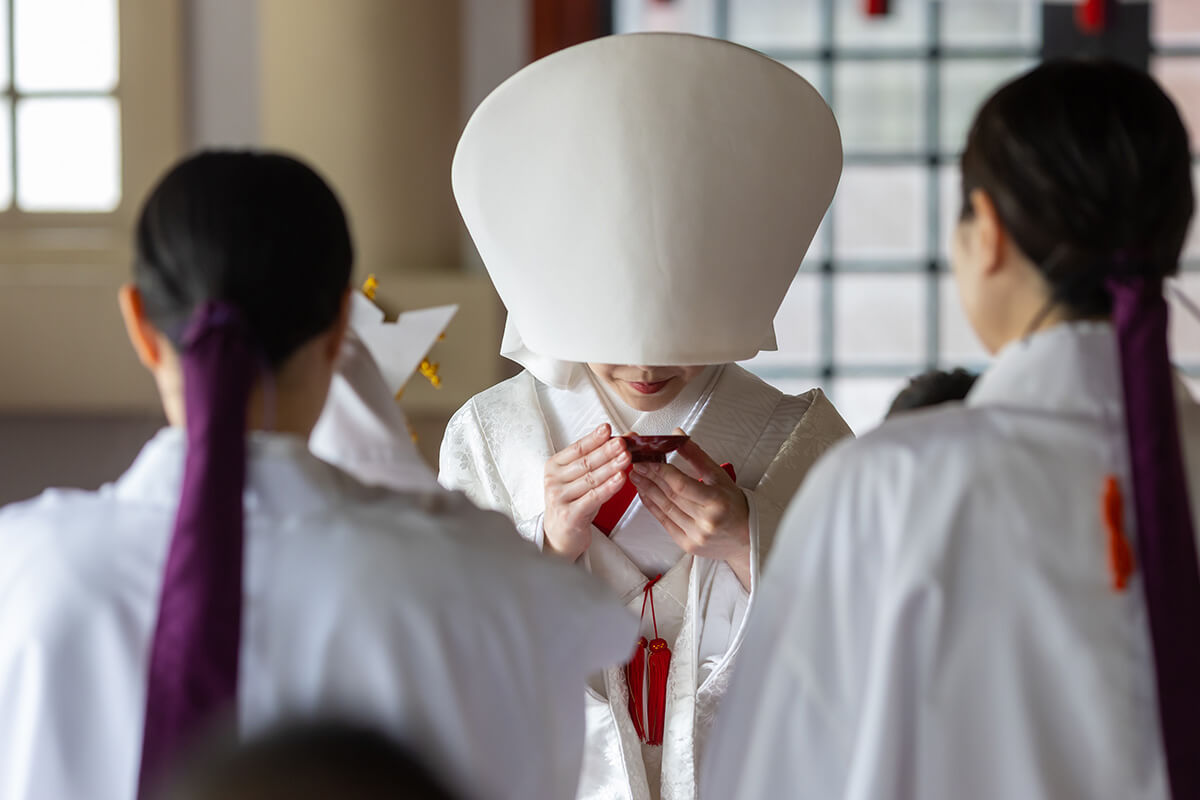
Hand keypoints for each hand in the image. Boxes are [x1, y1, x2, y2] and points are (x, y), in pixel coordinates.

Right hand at [543, 424, 630, 560]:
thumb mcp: (581, 480)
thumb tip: (621, 440)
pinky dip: (609, 487)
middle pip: (585, 462)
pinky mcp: (569, 514)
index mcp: (554, 467)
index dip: (594, 438)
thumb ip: (597, 461)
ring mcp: (559, 498)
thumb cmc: (573, 504)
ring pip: (591, 479)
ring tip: (626, 458)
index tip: (607, 429)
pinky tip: (620, 479)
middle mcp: (553, 481)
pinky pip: (593, 497)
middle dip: (607, 451)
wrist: (559, 537)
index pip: (577, 448)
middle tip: (622, 443)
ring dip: (611, 467)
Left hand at [629, 431, 751, 587]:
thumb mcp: (720, 476)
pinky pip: (665, 523)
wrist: (747, 538)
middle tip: (636, 464)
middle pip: (670, 496)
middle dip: (650, 478)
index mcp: (717, 501)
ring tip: (636, 476)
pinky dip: (652, 507)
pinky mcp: (688, 545)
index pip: (682, 485)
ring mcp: (696, 535)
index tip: (647, 460)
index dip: (661, 472)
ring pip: (665, 509)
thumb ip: (696, 456)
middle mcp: (706, 521)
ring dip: (647, 491)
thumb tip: (677, 436)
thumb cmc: (735, 505)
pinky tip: (645, 494)